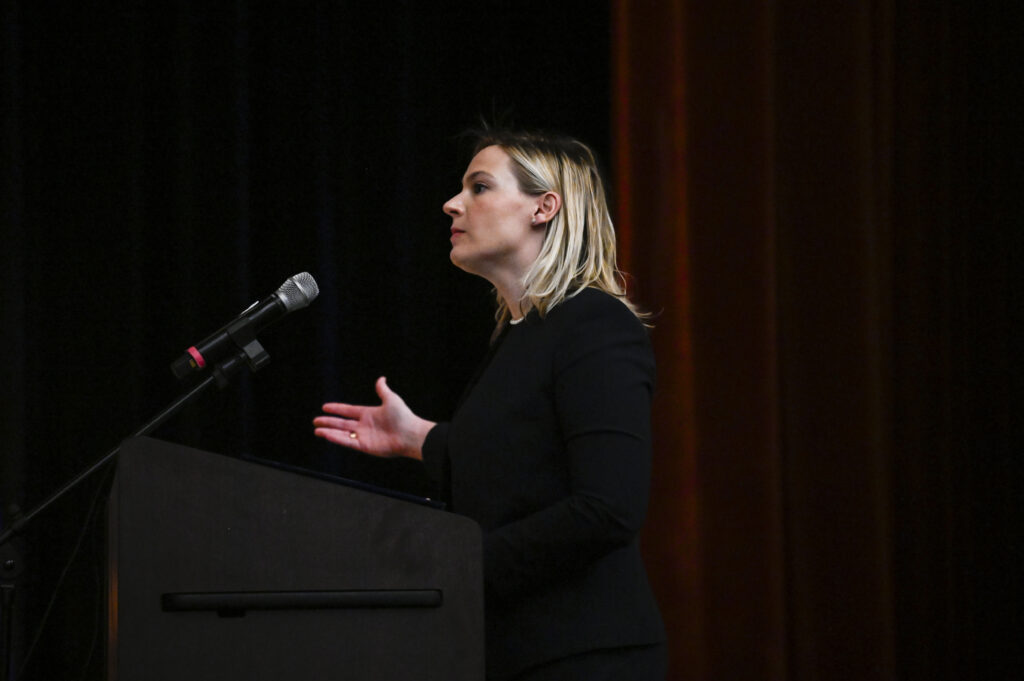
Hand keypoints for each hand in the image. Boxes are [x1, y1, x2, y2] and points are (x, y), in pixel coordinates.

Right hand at [313, 377, 434, 460]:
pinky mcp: (364, 446)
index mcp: (369, 413)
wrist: (410, 434)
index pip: (349, 410)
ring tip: (317, 430)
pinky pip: (347, 442)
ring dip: (329, 431)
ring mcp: (364, 436)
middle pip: (342, 423)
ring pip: (342, 433)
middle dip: (329, 422)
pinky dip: (337, 439)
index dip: (337, 409)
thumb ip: (382, 390)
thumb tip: (381, 378)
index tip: (325, 407)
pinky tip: (327, 435)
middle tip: (316, 421)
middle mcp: (365, 425)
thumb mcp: (391, 399)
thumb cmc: (403, 417)